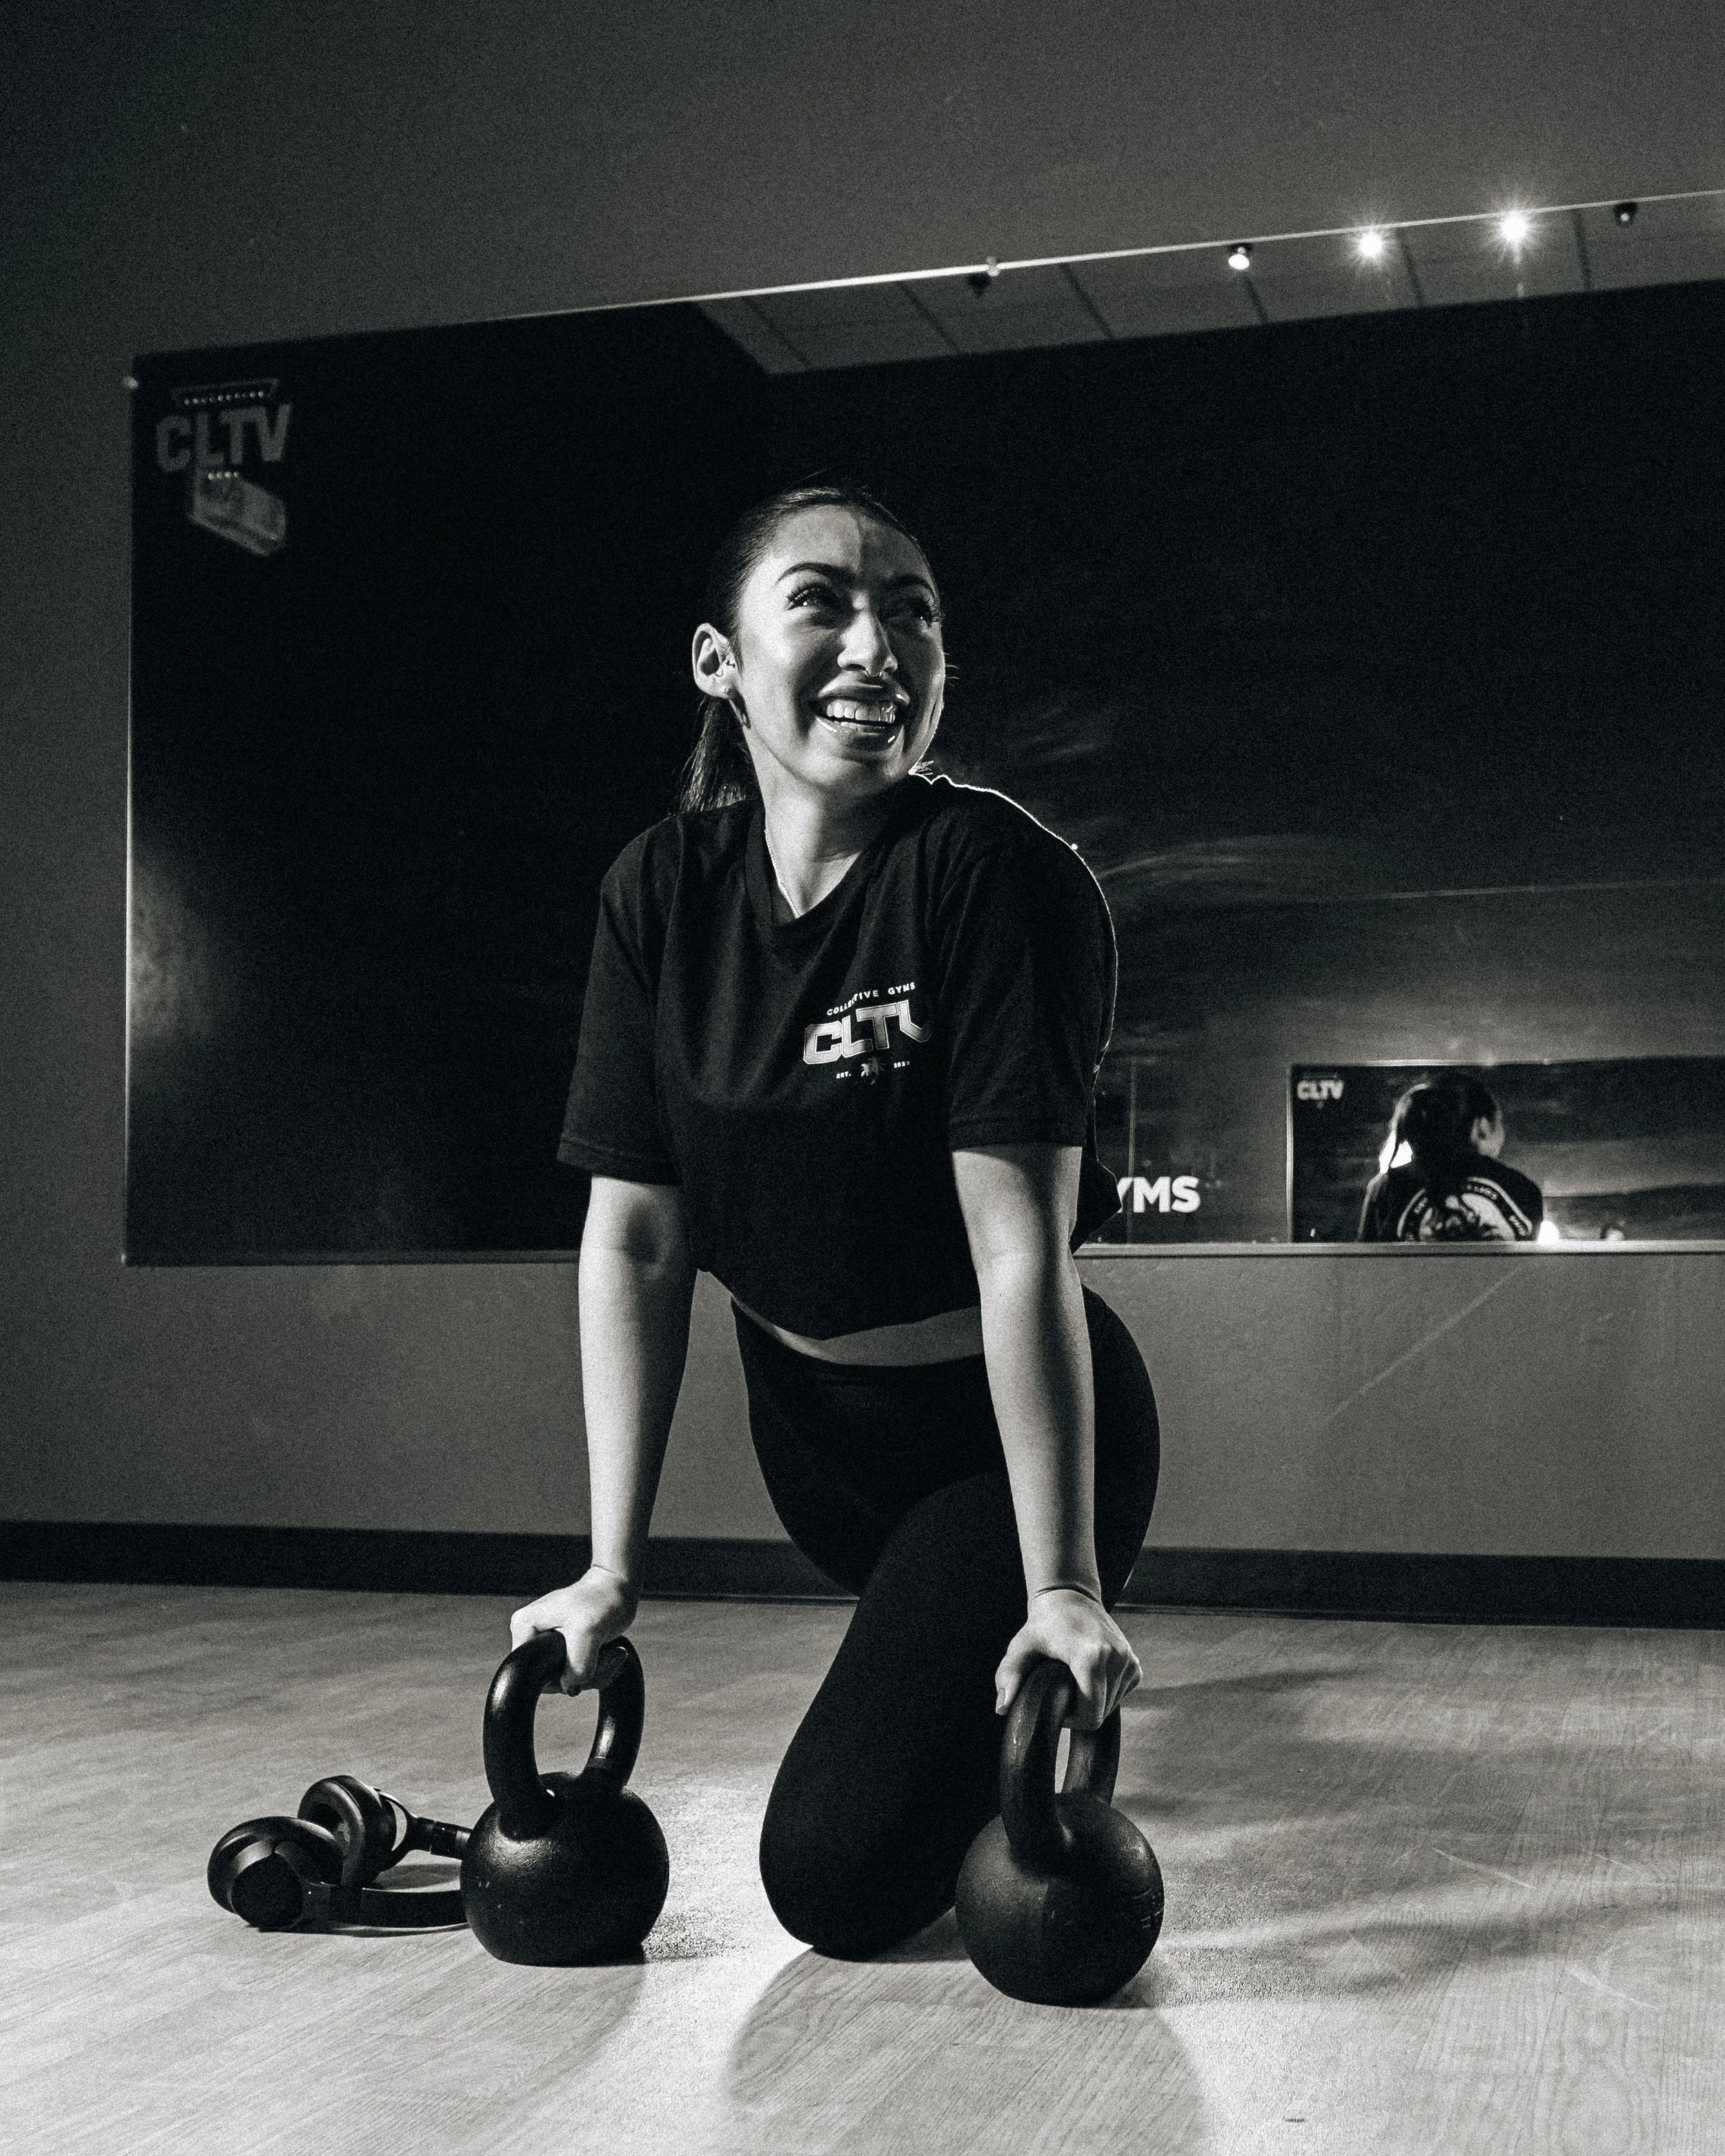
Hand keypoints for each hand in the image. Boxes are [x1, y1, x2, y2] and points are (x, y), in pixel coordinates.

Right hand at [509, 1566, 637, 1694]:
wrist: (618, 1588)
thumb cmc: (601, 1599)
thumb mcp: (587, 1630)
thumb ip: (576, 1664)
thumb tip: (570, 1687)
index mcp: (524, 1627)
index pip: (529, 1673)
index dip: (557, 1676)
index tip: (584, 1659)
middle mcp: (532, 1637)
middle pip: (551, 1680)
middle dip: (582, 1675)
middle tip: (602, 1654)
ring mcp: (549, 1646)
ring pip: (569, 1681)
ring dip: (596, 1673)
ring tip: (611, 1652)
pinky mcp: (566, 1651)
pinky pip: (580, 1676)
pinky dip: (599, 1671)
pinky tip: (611, 1654)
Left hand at [995, 1588, 1140, 1729]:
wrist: (1069, 1598)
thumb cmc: (1043, 1625)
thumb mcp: (1020, 1647)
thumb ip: (1009, 1676)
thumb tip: (1002, 1708)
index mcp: (1092, 1656)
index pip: (1091, 1715)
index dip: (1070, 1719)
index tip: (1055, 1702)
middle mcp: (1117, 1658)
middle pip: (1101, 1714)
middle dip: (1080, 1710)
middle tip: (1061, 1690)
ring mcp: (1129, 1661)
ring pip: (1111, 1707)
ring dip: (1092, 1702)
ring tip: (1073, 1679)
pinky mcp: (1135, 1664)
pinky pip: (1120, 1695)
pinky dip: (1104, 1694)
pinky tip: (1088, 1676)